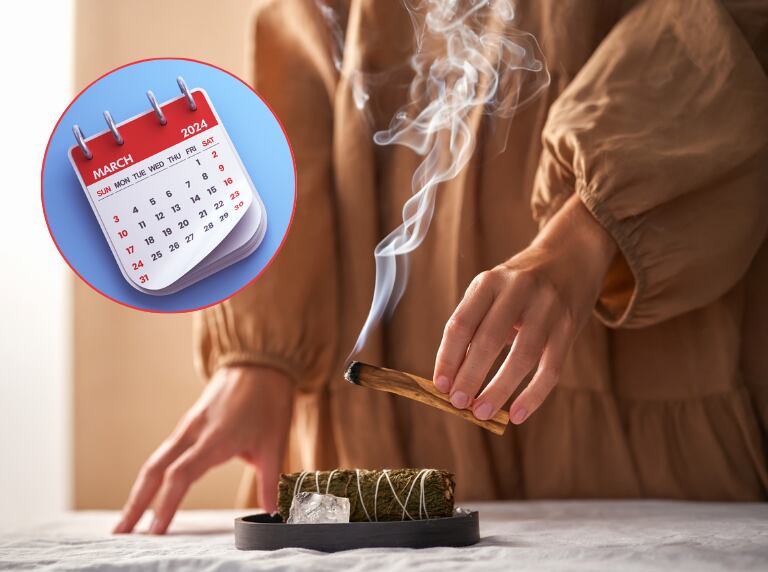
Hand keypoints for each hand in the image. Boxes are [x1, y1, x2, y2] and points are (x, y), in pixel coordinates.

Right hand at [113, 366, 292, 534]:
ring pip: (155, 461)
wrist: (260, 362)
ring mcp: (187, 427)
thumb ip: (269, 482)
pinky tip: (146, 493)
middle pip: (155, 470)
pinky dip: (151, 476)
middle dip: (135, 503)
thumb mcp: (275, 443)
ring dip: (138, 492)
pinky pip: (163, 453)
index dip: (166, 504)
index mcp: (215, 438)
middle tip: (119, 534)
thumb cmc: (269, 402)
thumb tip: (273, 515)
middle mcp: (194, 432)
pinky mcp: (188, 424)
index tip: (155, 531)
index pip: (182, 475)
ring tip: (126, 521)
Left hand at [433, 195, 616, 424]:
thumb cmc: (521, 283)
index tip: (439, 385)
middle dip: (470, 377)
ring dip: (499, 389)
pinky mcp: (569, 326)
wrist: (572, 255)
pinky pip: (551, 368)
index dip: (447, 357)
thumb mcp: (493, 289)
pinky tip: (518, 414)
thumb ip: (475, 324)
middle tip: (458, 404)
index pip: (461, 323)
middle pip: (488, 340)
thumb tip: (454, 374)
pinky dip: (533, 395)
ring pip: (521, 357)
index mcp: (489, 281)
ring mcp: (547, 308)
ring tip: (482, 413)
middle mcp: (518, 290)